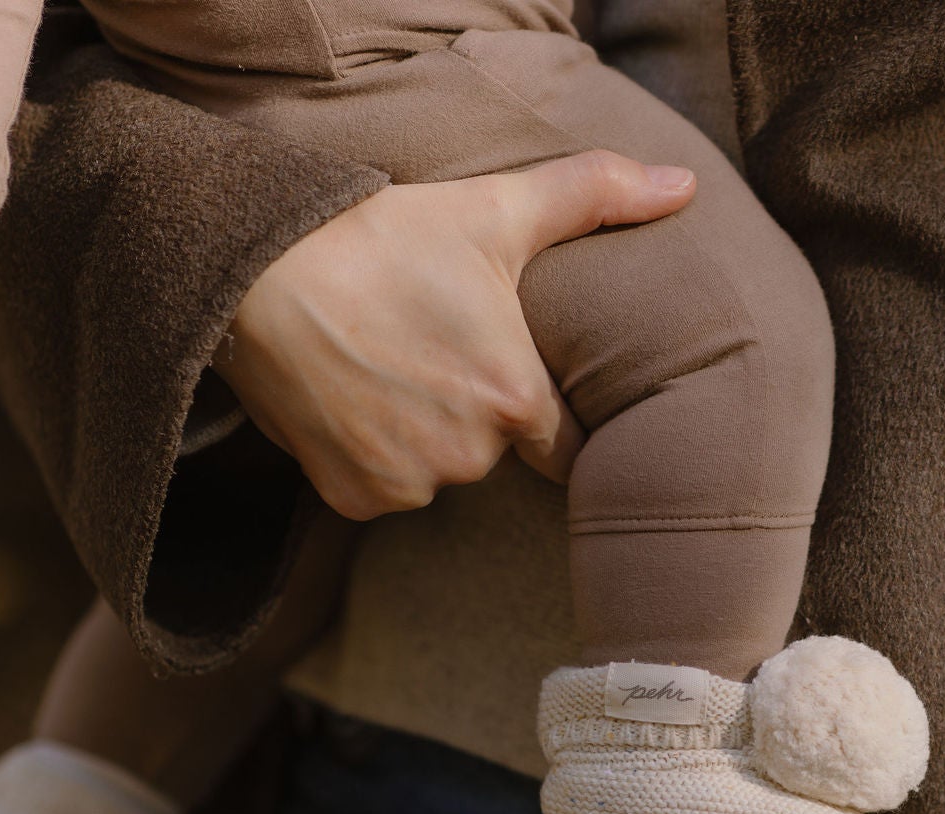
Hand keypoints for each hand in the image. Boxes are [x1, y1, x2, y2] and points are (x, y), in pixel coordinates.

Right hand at [213, 150, 696, 520]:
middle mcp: (469, 456)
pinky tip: (352, 398)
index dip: (547, 417)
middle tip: (430, 347)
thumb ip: (594, 197)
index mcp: (516, 399)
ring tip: (386, 365)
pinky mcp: (356, 498)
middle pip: (493, 451)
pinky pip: (384, 487)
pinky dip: (372, 454)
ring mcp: (409, 483)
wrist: (260, 272)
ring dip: (422, 433)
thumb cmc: (383, 238)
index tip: (524, 391)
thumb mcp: (495, 211)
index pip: (566, 447)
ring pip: (438, 468)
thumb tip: (684, 185)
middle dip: (473, 409)